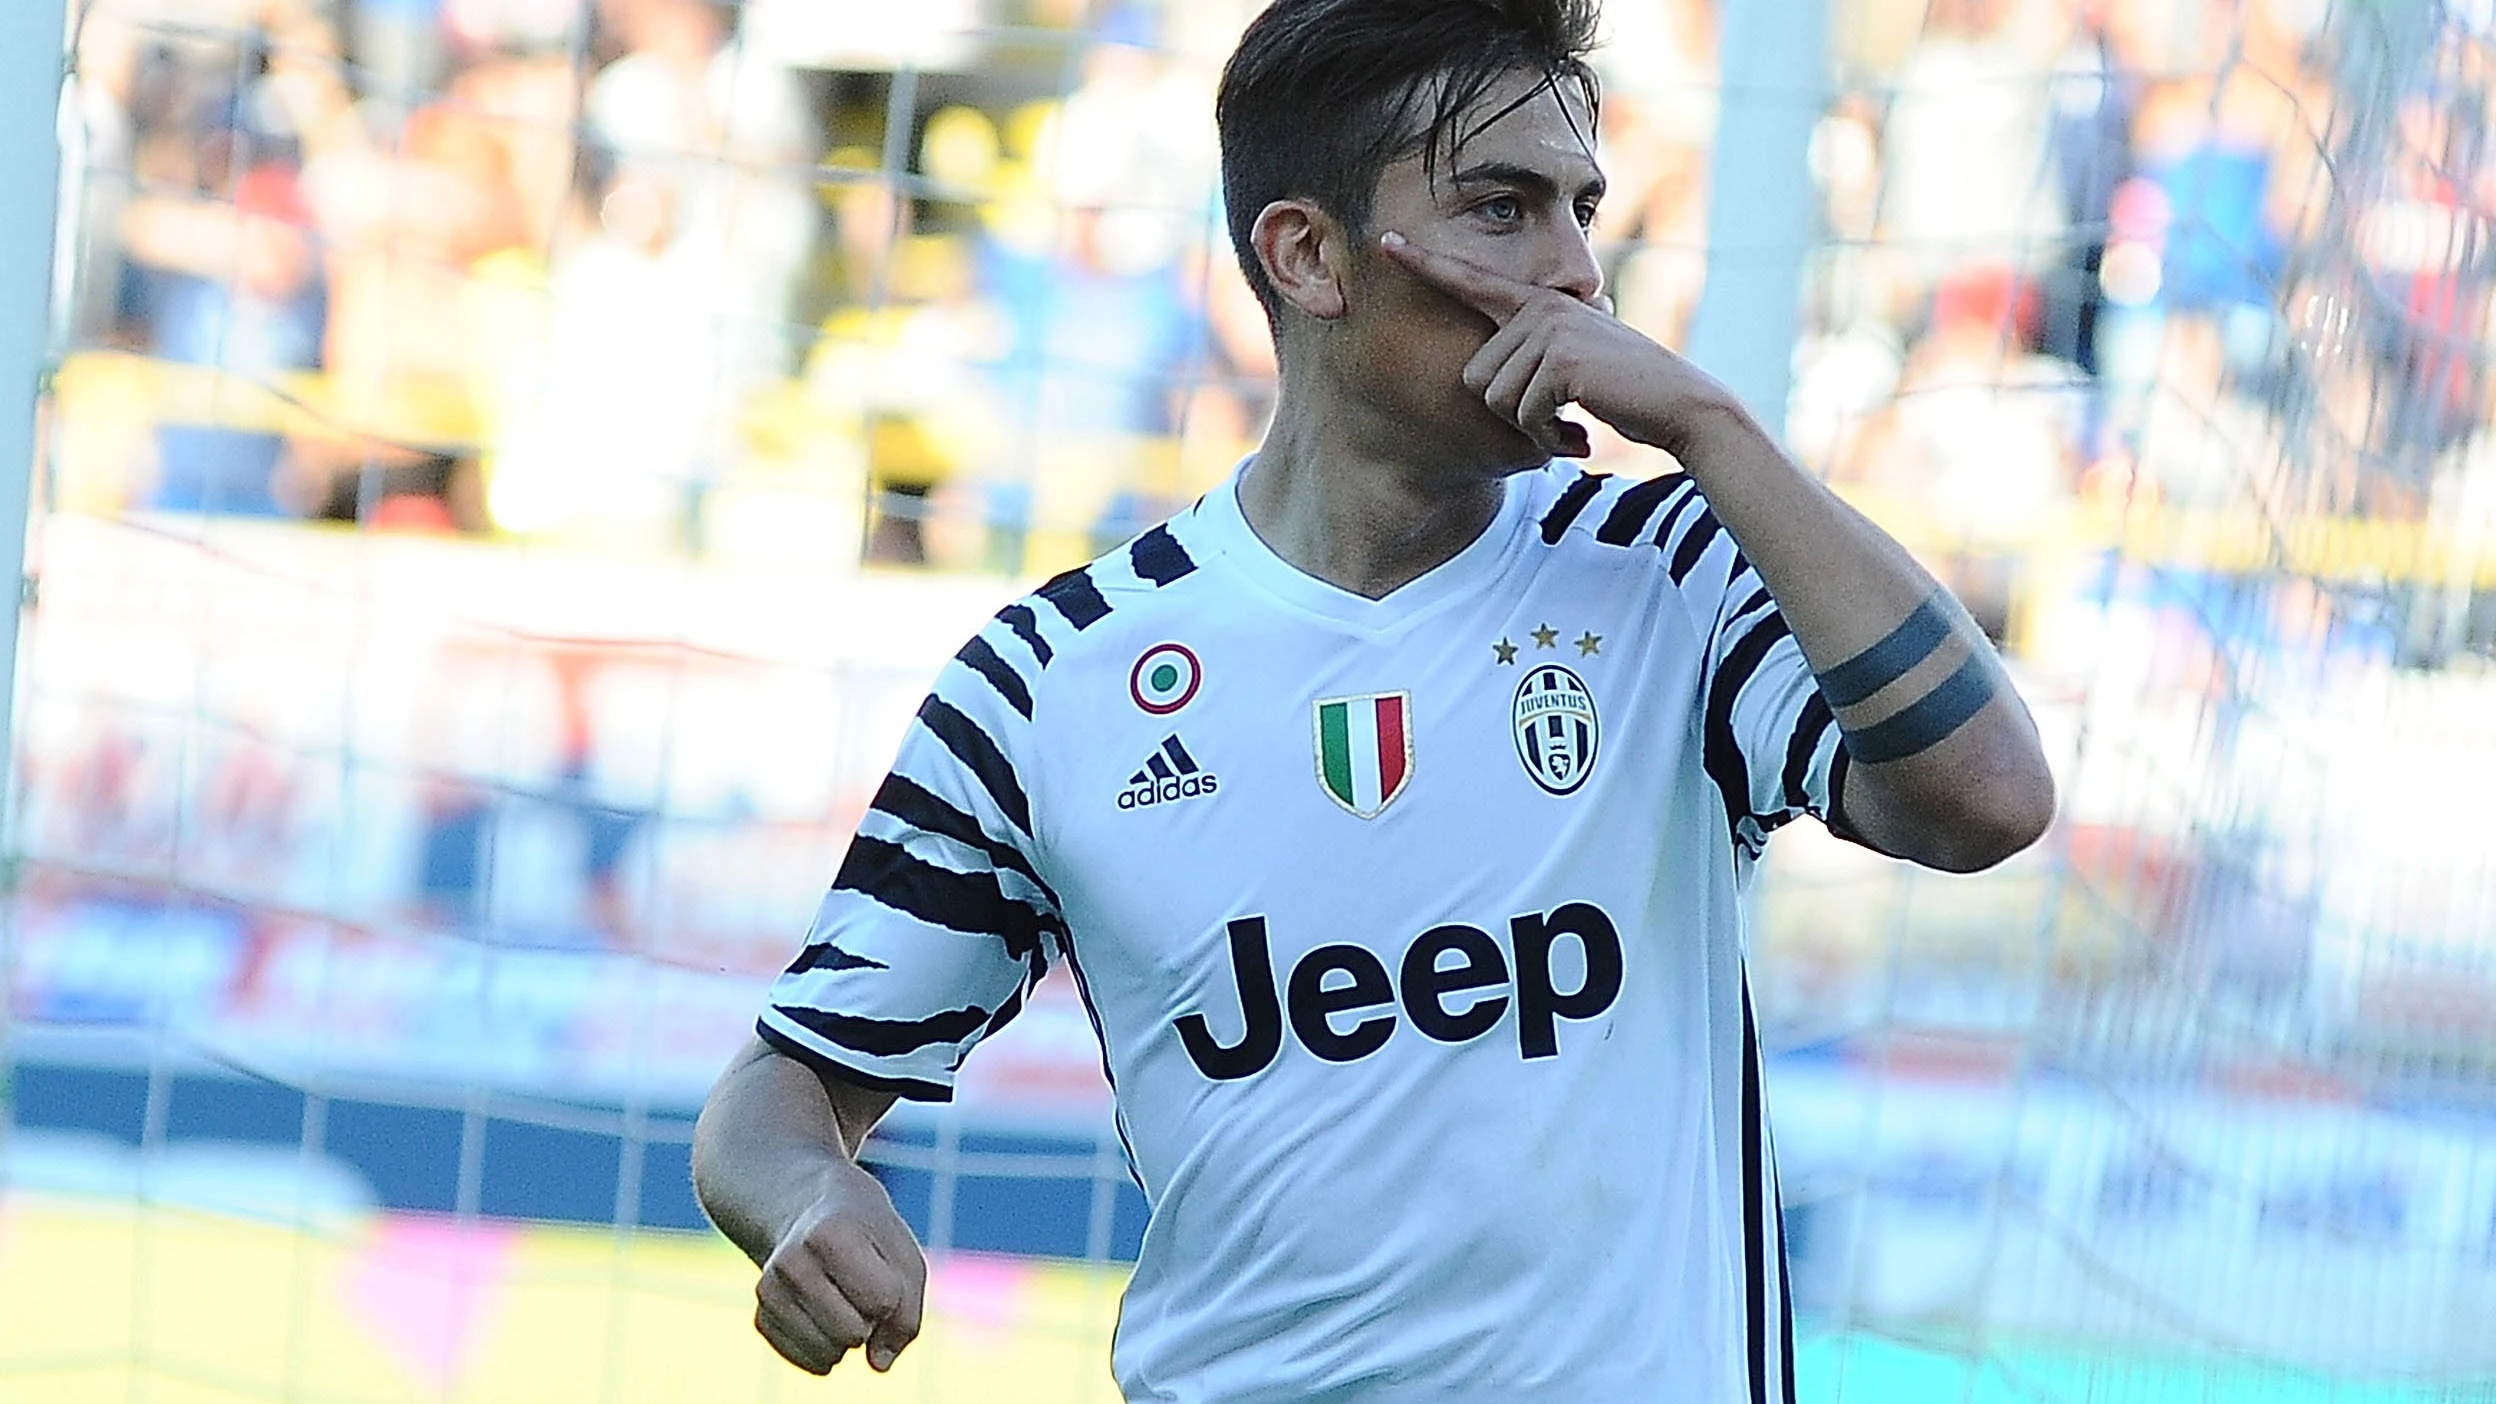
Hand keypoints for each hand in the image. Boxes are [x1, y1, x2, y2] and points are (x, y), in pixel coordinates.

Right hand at [754, 1160, 926, 1374]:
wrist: (811, 1210)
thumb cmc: (868, 1235)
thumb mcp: (903, 1257)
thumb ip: (906, 1314)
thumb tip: (879, 1363)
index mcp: (829, 1234)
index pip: (882, 1299)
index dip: (893, 1293)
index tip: (879, 1265)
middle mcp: (791, 1262)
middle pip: (853, 1333)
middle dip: (870, 1320)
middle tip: (861, 1286)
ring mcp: (770, 1290)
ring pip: (829, 1354)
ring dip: (849, 1338)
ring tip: (843, 1299)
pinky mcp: (762, 1316)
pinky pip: (808, 1361)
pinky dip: (827, 1349)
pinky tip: (825, 1315)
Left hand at [1378, 231, 1741, 461]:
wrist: (1682, 406)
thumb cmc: (1626, 393)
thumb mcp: (1575, 366)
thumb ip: (1536, 358)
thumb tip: (1488, 379)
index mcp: (1540, 304)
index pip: (1473, 282)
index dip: (1427, 265)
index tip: (1387, 243)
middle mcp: (1541, 307)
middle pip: (1476, 377)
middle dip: (1512, 414)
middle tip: (1556, 422)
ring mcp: (1551, 329)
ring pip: (1496, 399)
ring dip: (1532, 430)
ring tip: (1571, 426)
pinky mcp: (1561, 359)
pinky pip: (1524, 414)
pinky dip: (1549, 439)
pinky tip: (1581, 437)